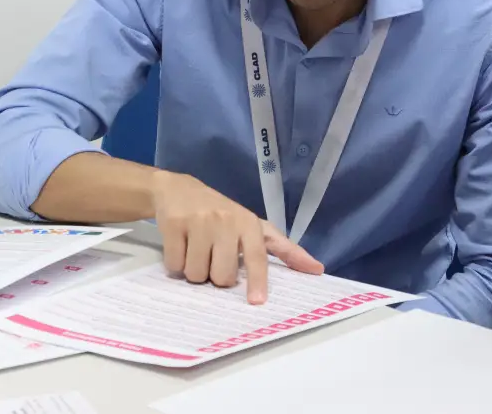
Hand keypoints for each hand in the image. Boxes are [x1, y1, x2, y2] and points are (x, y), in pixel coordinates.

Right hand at [150, 171, 323, 302]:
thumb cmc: (223, 214)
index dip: (257, 280)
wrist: (179, 190)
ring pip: (197, 274)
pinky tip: (181, 246)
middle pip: (223, 276)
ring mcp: (200, 221)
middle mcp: (227, 221)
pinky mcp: (174, 224)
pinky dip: (175, 264)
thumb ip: (284, 249)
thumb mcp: (254, 226)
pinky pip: (175, 265)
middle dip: (216, 276)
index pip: (257, 256)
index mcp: (249, 224)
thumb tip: (317, 269)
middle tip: (213, 259)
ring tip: (196, 252)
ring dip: (195, 271)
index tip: (257, 301)